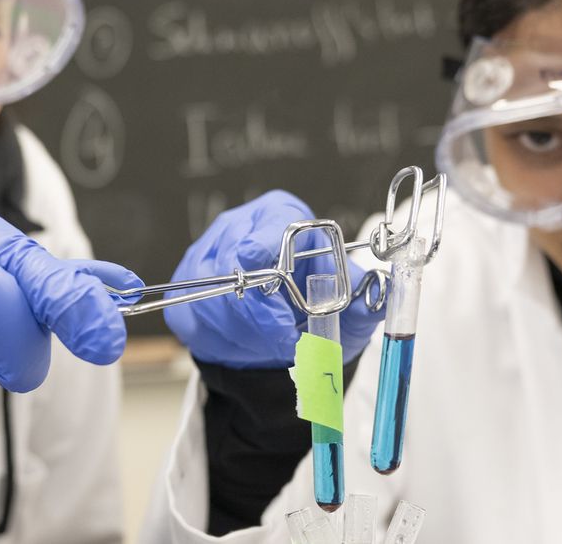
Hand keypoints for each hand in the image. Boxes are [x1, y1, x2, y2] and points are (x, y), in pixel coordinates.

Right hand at [163, 191, 382, 368]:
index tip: (271, 281)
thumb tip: (375, 290)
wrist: (277, 339)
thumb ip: (361, 302)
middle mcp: (238, 227)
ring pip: (212, 292)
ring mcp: (204, 253)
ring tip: (272, 344)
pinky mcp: (186, 286)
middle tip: (284, 336)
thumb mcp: (344, 309)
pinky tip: (244, 343)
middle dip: (260, 308)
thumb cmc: (312, 311)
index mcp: (281, 216)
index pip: (269, 223)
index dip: (266, 249)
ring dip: (245, 329)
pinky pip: (194, 314)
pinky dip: (221, 337)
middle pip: (234, 259)